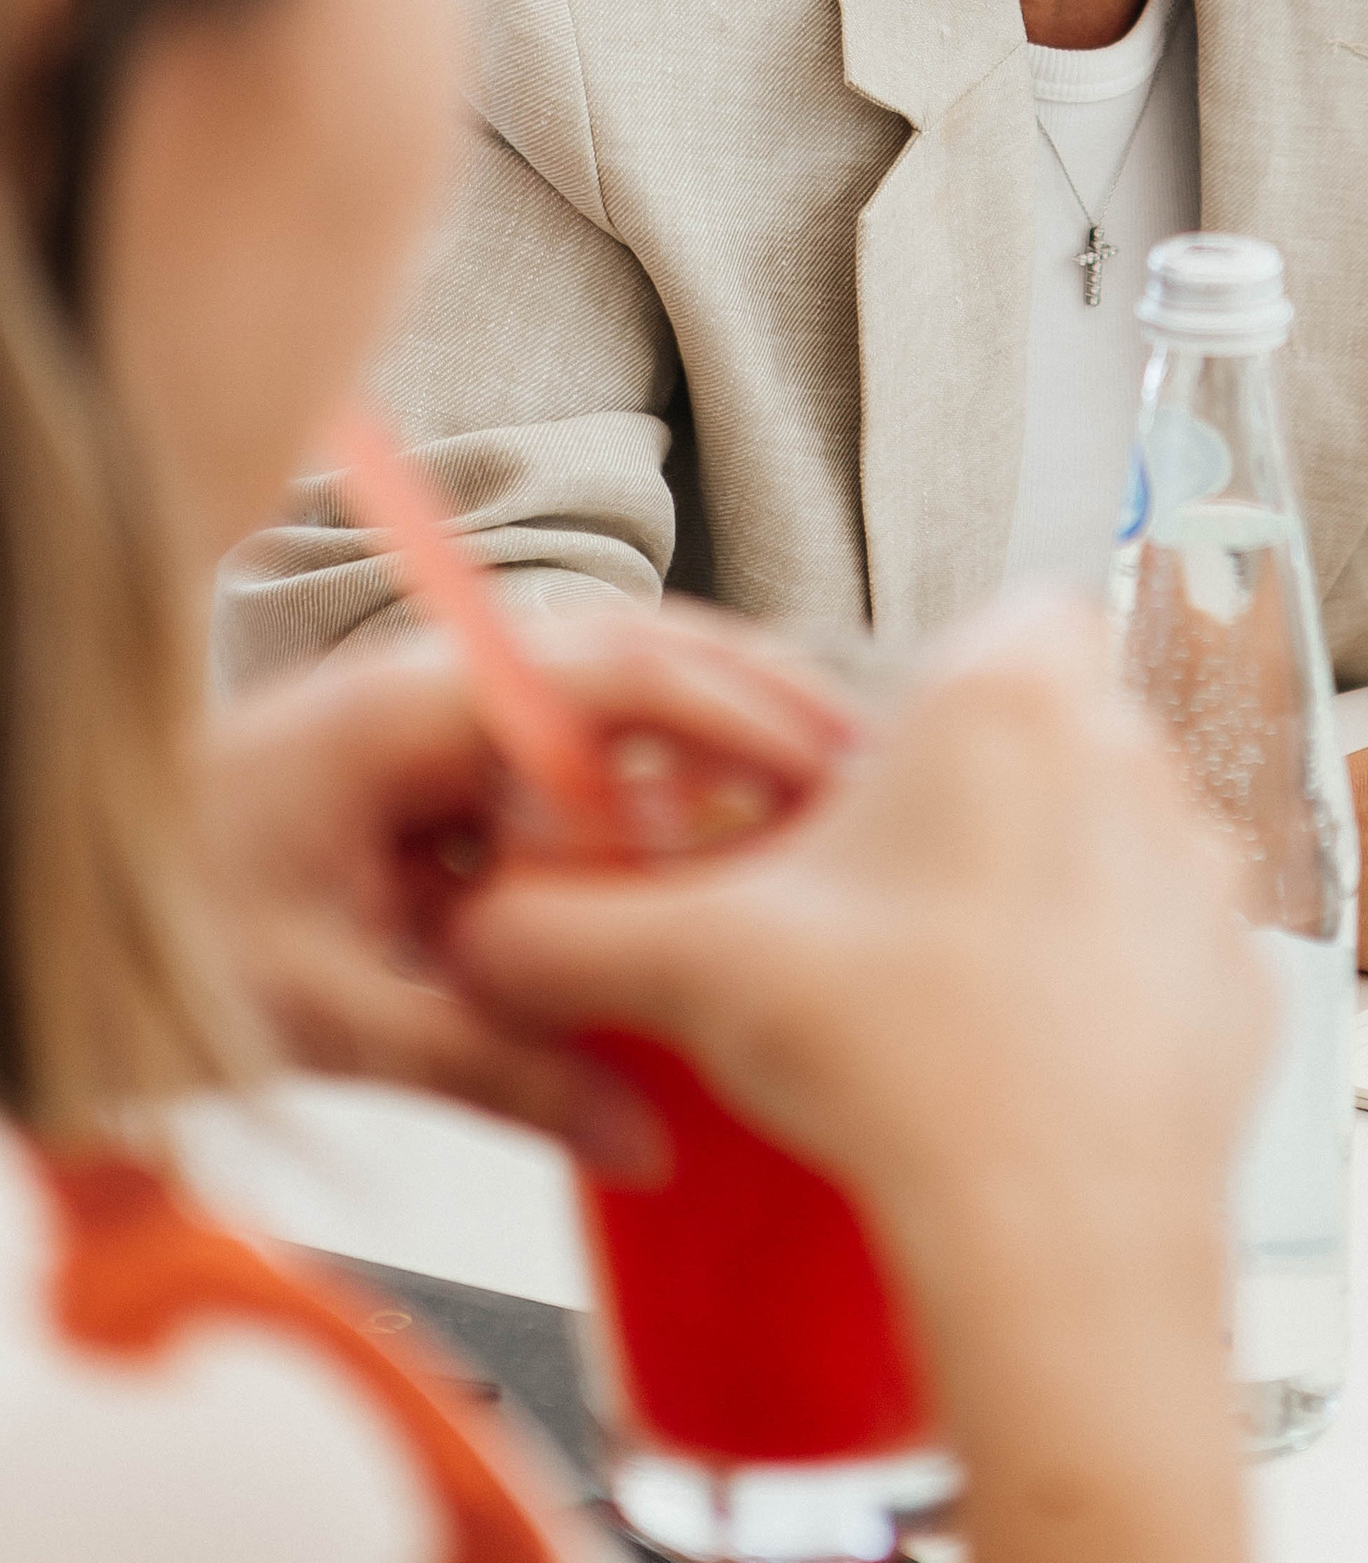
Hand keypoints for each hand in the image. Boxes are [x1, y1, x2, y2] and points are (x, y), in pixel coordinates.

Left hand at [197, 605, 852, 1161]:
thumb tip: (643, 1135)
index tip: (824, 762)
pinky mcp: (428, 765)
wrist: (54, 890)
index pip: (610, 668)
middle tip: (864, 774)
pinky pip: (566, 747)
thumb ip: (490, 1069)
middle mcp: (435, 687)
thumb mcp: (328, 1016)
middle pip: (635, 656)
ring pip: (610, 693)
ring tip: (819, 800)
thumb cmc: (165, 934)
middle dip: (756, 703)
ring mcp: (433, 716)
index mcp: (411, 711)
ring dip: (715, 731)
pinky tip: (708, 847)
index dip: (730, 707)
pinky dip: (653, 777)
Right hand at [446, 600, 1261, 1562]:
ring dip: (1046, 894)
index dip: (940, 685)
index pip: (1008, 613)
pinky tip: (1025, 1067)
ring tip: (944, 999)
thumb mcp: (699, 968)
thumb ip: (567, 928)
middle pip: (1049, 735)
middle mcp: (1132, 757)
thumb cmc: (900, 1066)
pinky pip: (1168, 959)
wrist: (1054, 1239)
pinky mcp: (1241, 983)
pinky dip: (1107, 998)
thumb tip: (485, 926)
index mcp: (1013, 697)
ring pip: (1114, 843)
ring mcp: (1204, 873)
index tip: (880, 771)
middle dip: (973, 803)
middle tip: (880, 906)